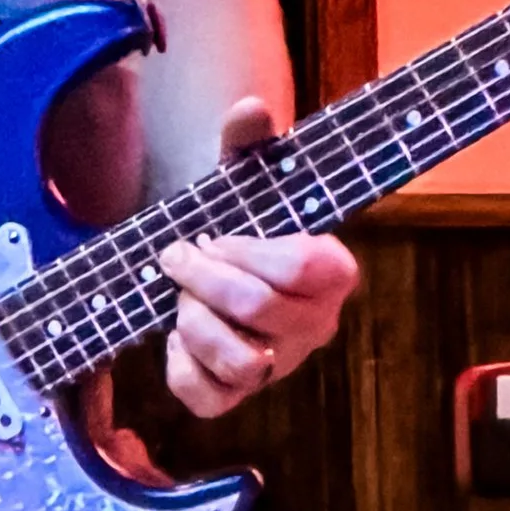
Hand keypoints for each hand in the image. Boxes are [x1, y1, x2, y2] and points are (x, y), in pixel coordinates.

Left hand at [157, 99, 360, 419]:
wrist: (221, 265)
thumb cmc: (240, 223)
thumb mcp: (244, 180)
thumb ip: (249, 143)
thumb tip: (250, 108)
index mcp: (334, 271)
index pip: (302, 266)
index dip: (248, 249)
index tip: (217, 233)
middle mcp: (317, 325)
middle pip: (260, 309)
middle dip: (203, 276)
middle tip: (178, 255)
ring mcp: (280, 365)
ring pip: (241, 363)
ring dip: (195, 323)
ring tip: (181, 299)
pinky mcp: (238, 397)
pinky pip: (209, 402)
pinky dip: (180, 368)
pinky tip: (176, 337)